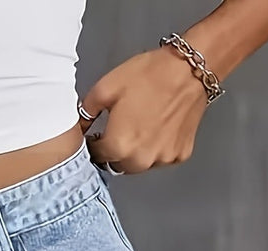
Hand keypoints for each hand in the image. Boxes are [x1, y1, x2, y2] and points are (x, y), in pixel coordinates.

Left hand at [80, 47, 208, 175]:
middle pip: (116, 164)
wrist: (188, 69)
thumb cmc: (149, 75)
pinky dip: (156, 149)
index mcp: (118, 146)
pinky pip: (160, 158)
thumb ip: (86, 112)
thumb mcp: (106, 87)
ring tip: (139, 126)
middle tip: (118, 128)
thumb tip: (79, 128)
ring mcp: (161, 160)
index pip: (95, 156)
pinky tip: (157, 128)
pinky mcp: (178, 156)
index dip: (93, 144)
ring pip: (138, 165)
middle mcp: (140, 160)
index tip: (95, 134)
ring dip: (133, 153)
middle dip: (113, 150)